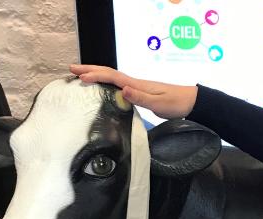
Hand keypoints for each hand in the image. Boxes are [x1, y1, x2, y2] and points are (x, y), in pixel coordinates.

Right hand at [69, 65, 197, 118]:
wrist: (191, 102)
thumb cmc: (176, 103)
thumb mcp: (158, 103)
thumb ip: (140, 97)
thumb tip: (123, 90)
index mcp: (136, 85)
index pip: (111, 77)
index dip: (95, 76)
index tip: (80, 77)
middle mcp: (134, 83)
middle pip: (109, 73)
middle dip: (90, 70)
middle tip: (72, 69)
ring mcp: (137, 87)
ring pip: (112, 78)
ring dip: (96, 75)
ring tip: (81, 76)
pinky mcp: (140, 93)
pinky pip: (118, 85)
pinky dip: (106, 83)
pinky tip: (104, 88)